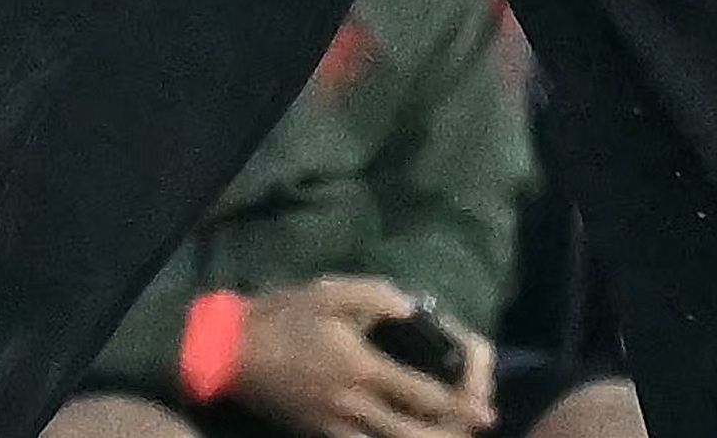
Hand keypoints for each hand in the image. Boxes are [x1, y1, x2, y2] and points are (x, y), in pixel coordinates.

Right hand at [230, 280, 492, 437]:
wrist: (231, 352)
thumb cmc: (283, 318)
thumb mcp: (329, 292)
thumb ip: (376, 296)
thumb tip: (413, 308)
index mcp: (363, 369)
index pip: (424, 396)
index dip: (460, 406)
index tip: (485, 412)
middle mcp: (356, 406)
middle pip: (414, 434)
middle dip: (448, 436)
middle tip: (471, 431)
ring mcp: (336, 427)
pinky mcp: (319, 436)